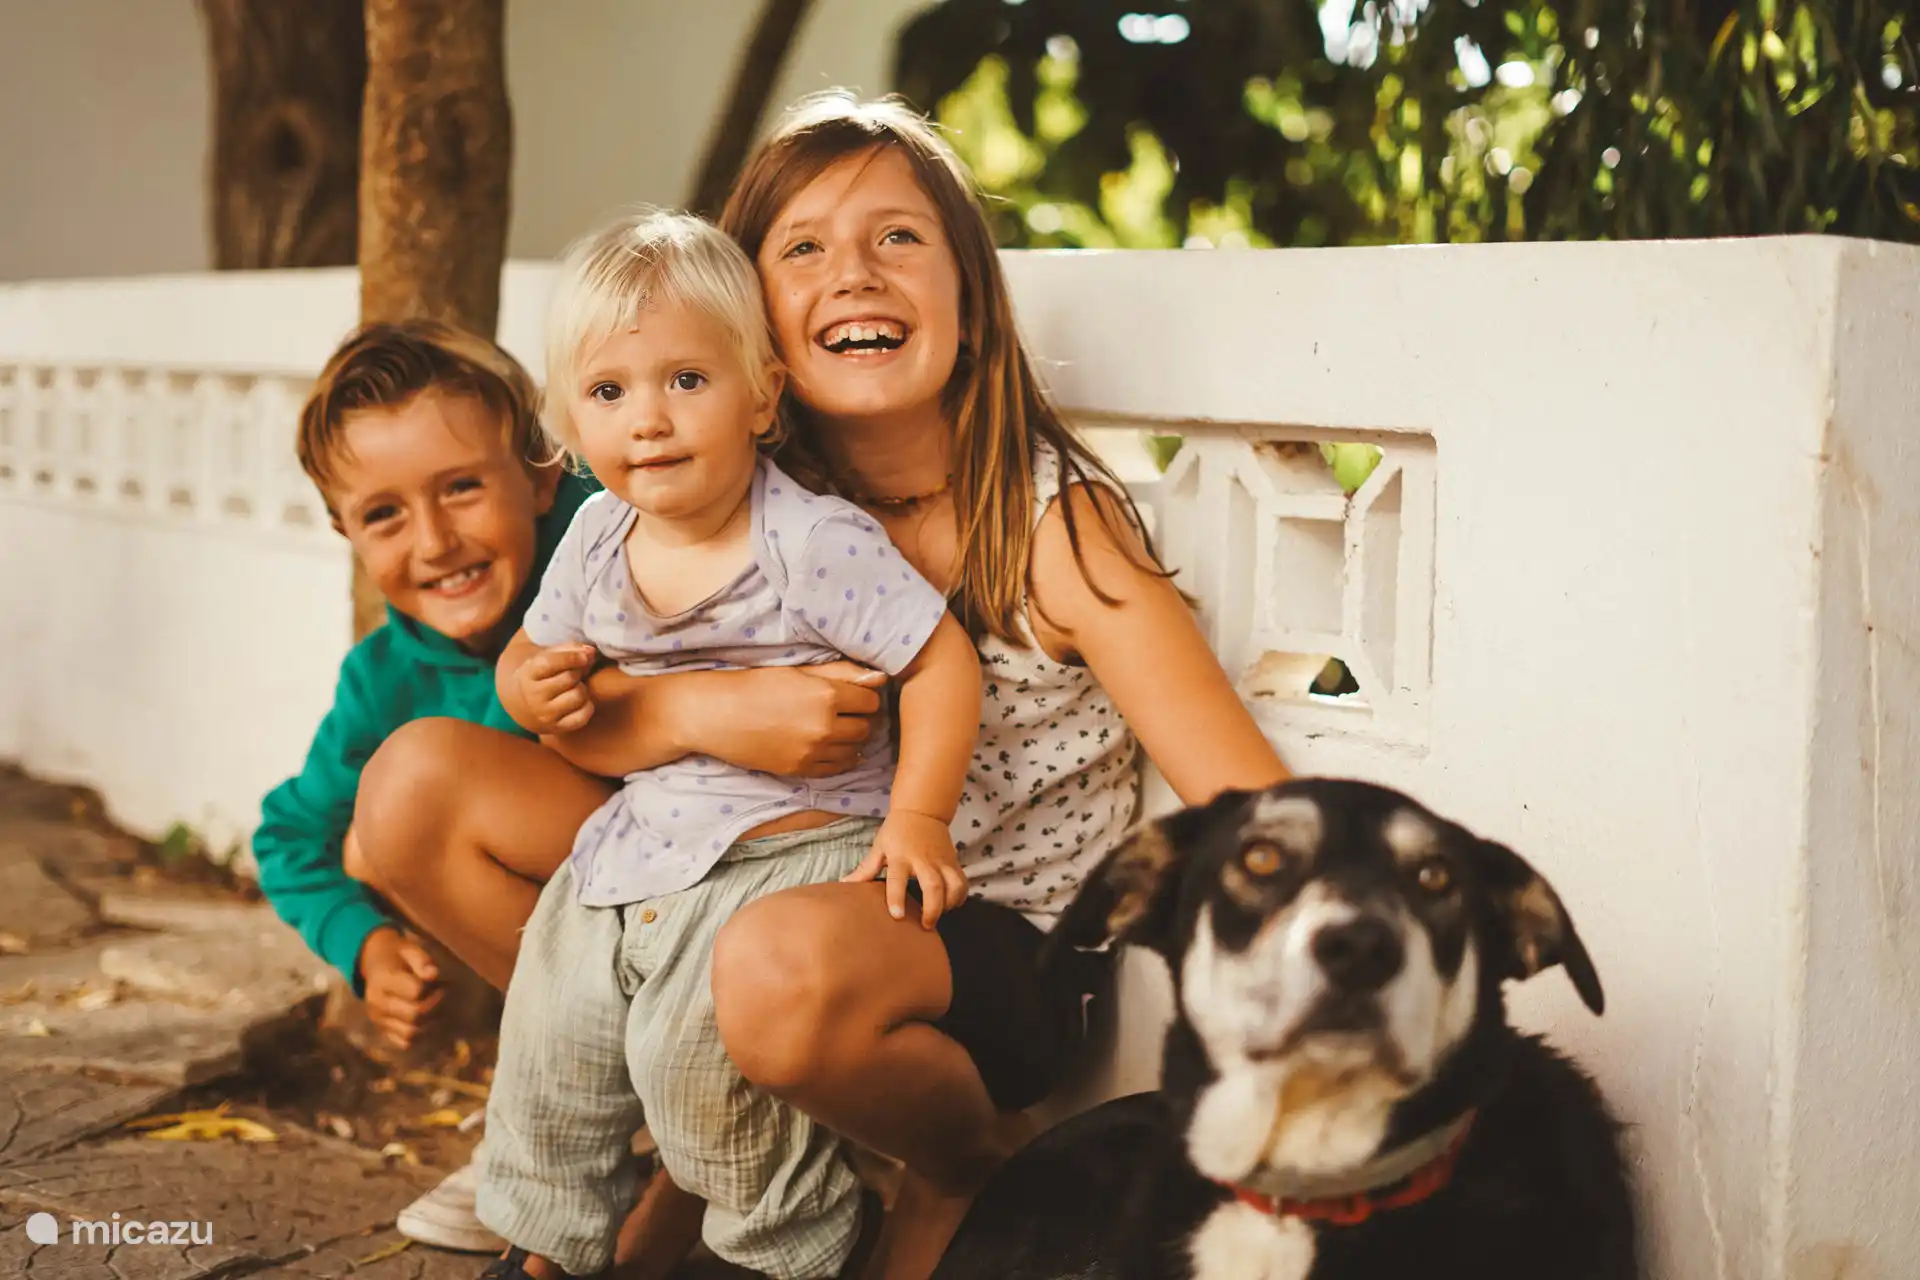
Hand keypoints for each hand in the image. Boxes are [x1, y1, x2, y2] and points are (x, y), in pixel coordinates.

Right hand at [357, 927, 443, 1049]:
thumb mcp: (410, 949)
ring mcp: (378, 1019)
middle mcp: (377, 1003)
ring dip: (432, 1024)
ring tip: (438, 1010)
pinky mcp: (382, 1030)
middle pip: (415, 1015)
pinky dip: (420, 1036)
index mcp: (383, 980)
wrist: (373, 964)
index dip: (435, 989)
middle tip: (443, 997)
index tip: (443, 984)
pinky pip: (404, 1043)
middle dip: (437, 1007)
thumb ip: (422, 961)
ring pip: (411, 1033)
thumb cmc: (397, 956)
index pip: (416, 992)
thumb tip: (433, 975)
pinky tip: (427, 1022)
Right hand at [514, 643, 597, 733]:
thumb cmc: (543, 674)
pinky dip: (587, 707)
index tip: (585, 656)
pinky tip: (580, 702)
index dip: (571, 657)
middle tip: (575, 673)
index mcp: (529, 673)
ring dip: (582, 689)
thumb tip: (591, 652)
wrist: (524, 705)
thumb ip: (570, 649)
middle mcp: (534, 696)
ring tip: (575, 687)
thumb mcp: (548, 656)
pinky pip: (582, 716)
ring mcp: (545, 714)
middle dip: (578, 672)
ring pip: (578, 696)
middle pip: (569, 678)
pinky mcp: (557, 728)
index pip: (550, 663)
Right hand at [696, 661, 886, 776]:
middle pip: (866, 727)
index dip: (865, 698)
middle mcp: (825, 726)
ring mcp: (813, 751)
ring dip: (852, 739)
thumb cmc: (757, 685)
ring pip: (855, 749)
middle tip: (848, 712)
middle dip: (861, 719)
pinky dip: (839, 758)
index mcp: (826, 695)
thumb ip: (842, 673)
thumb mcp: (799, 671)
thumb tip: (880, 677)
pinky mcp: (801, 769)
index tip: (855, 696)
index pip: (871, 702)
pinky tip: (829, 747)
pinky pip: (837, 768)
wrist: (718, 715)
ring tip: (836, 729)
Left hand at [843, 810, 968, 928]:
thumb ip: (866, 868)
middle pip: (933, 886)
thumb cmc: (897, 831)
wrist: (922, 811)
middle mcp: (923, 860)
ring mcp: (941, 861)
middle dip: (932, 908)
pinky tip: (952, 905)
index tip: (897, 915)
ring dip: (949, 903)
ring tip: (940, 914)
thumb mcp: (879, 847)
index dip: (896, 897)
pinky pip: (963, 882)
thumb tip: (845, 884)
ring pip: (953, 885)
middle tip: (926, 924)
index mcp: (900, 856)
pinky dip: (960, 897)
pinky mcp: (953, 862)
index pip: (897, 878)